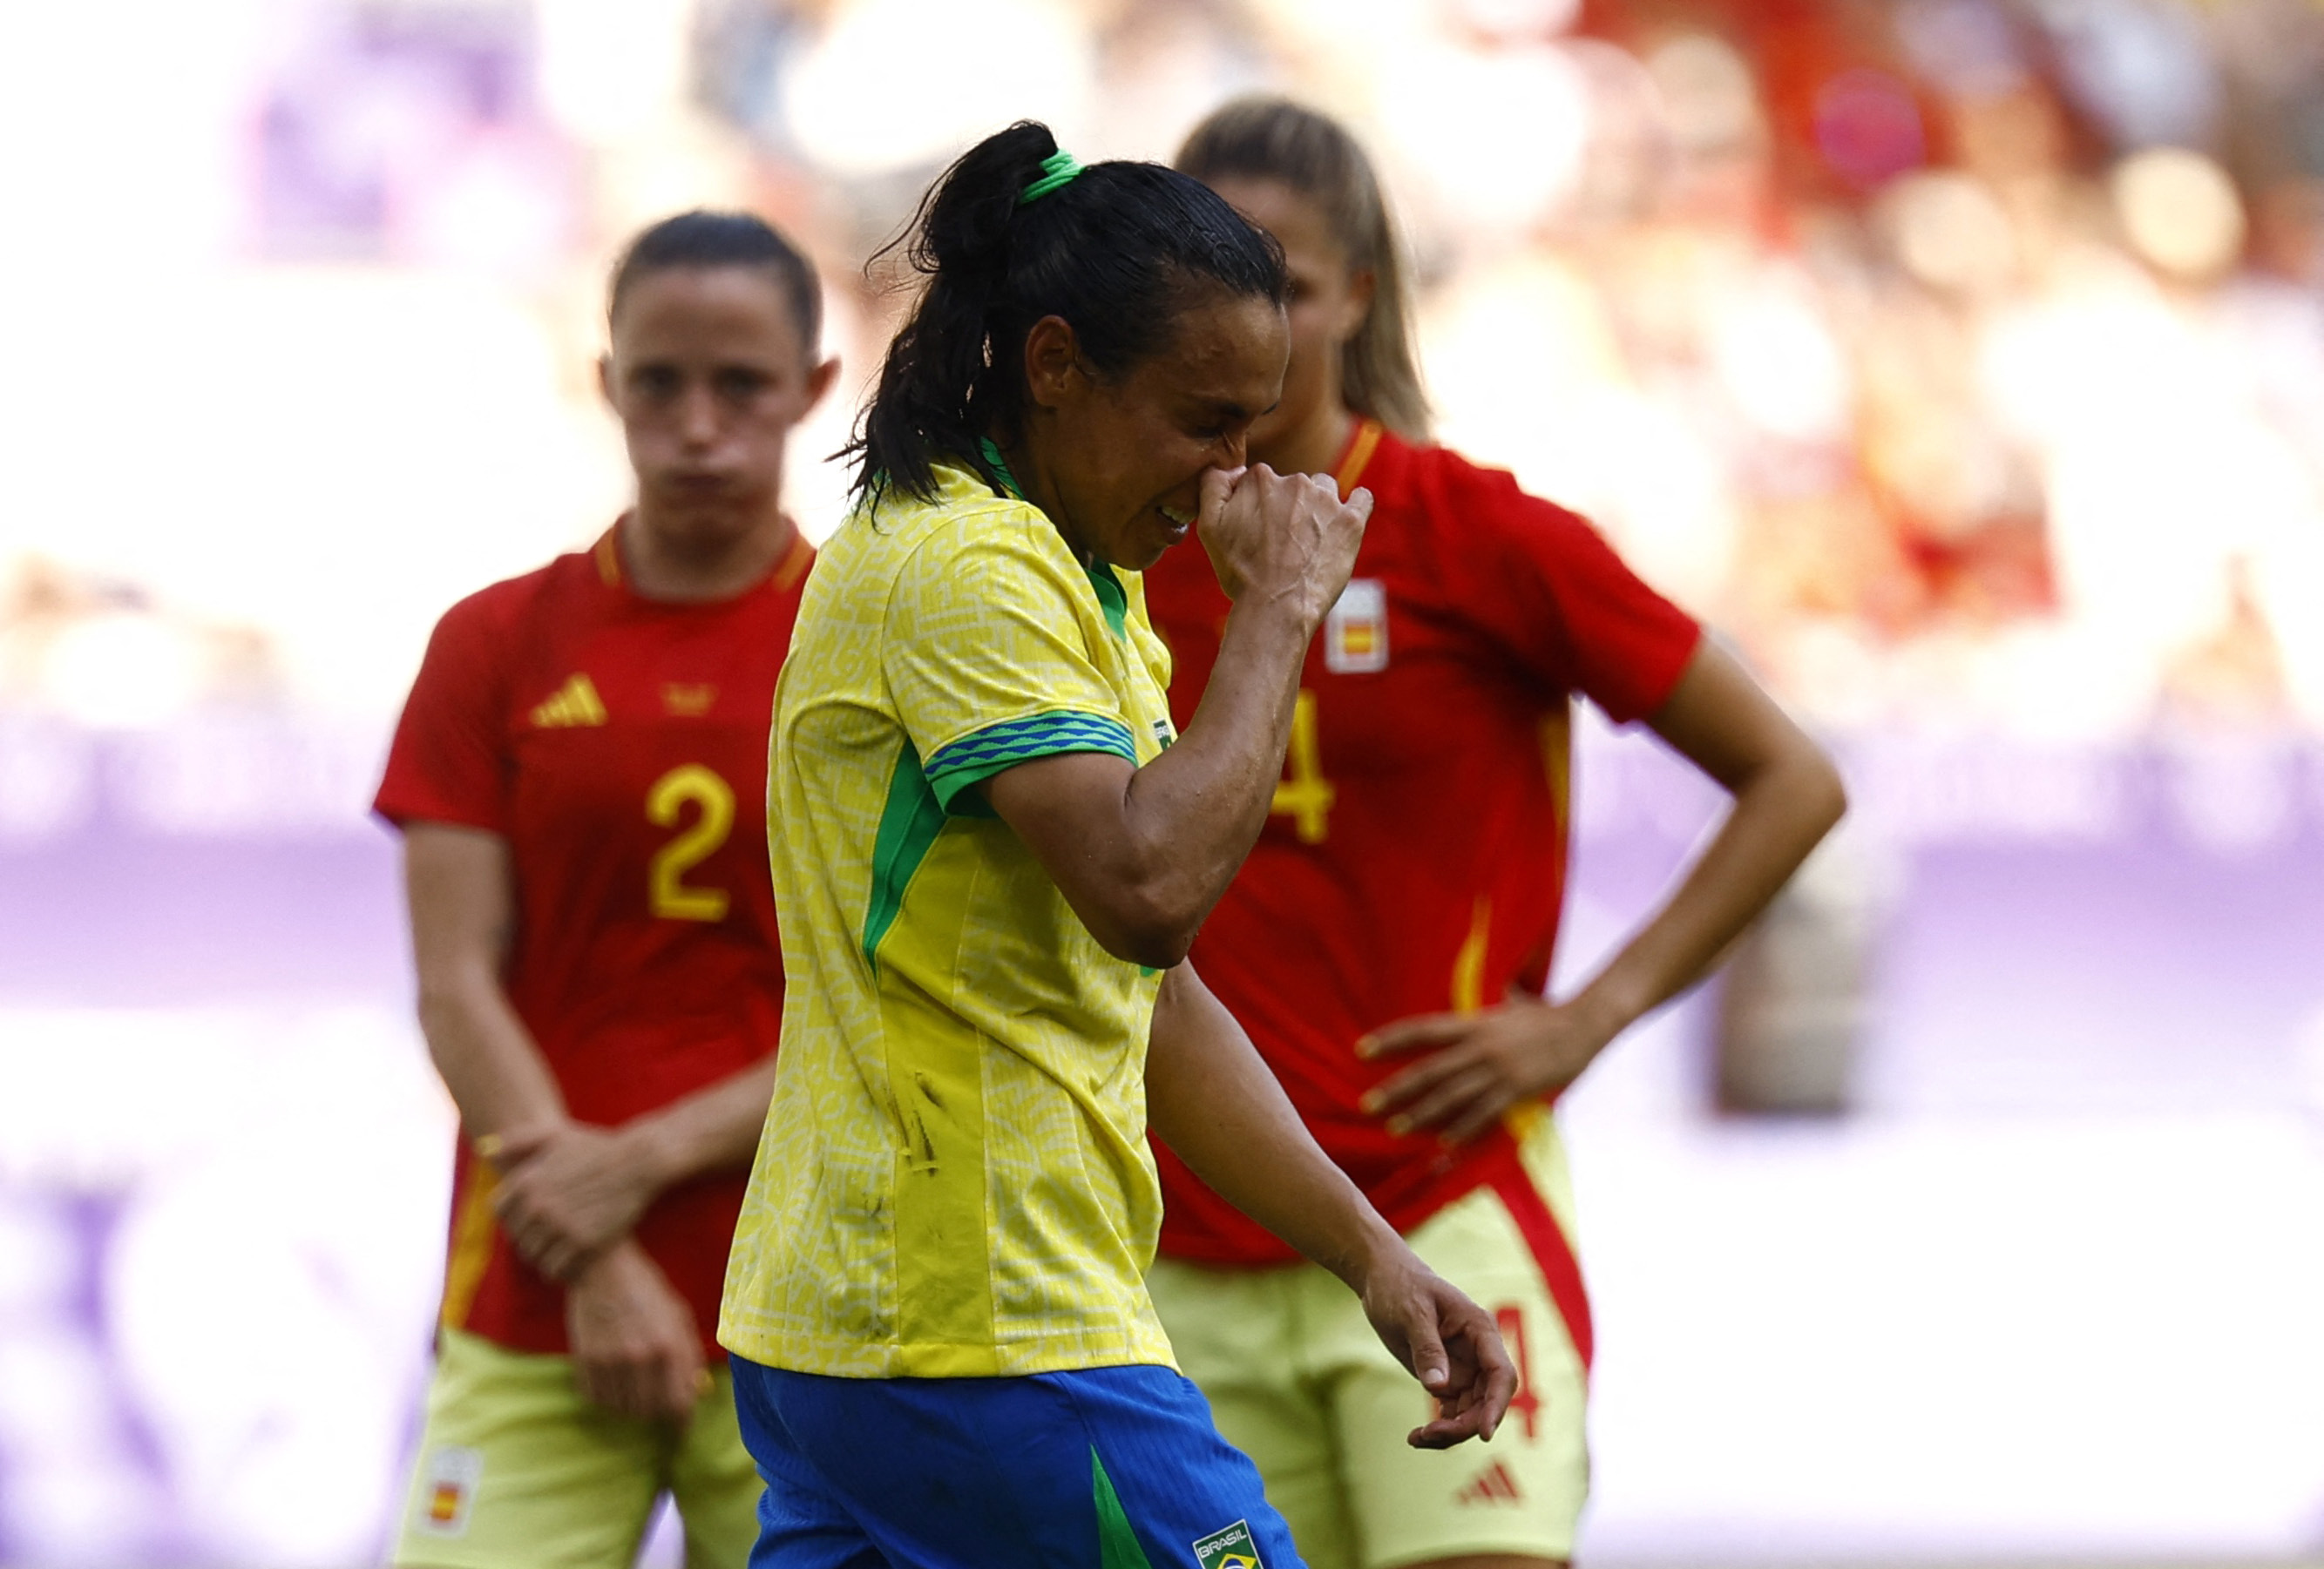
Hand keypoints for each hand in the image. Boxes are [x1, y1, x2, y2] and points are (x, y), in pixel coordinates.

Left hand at [486, 1121, 661, 1280]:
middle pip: (516, 1237)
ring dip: (542, 1257)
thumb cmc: (598, 1146)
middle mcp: (539, 1205)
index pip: (500, 1212)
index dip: (512, 1216)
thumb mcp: (556, 1134)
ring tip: (557, 1252)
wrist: (640, 1162)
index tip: (528, 1217)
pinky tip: (570, 1261)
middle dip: (529, 1238)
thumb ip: (517, 1140)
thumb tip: (483, 1150)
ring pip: (533, 1256)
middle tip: (547, 1237)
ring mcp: (561, 1225)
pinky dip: (559, 1269)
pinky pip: (555, 1268)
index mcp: (527, 1181)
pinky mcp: (583, 1243)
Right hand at [564, 1241, 705, 1424]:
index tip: (680, 1427)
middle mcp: (640, 1357)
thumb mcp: (679, 1316)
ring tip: (635, 1387)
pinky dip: (606, 1398)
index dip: (681, 1421)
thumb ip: (689, 1356)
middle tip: (656, 1402)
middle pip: (649, 1412)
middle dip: (656, 1412)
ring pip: (622, 1409)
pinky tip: (613, 1382)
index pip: (678, 1404)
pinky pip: (596, 1399)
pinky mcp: (585, 1360)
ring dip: (631, 1406)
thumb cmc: (646, 1289)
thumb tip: (695, 1392)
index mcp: (670, 1345)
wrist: (602, 1267)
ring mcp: (610, 1361)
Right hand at [1196, 463, 1370, 628]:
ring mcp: (1326, 500)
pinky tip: (1348, 519)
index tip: (1258, 528)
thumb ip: (1213, 485)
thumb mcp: (1209, 526)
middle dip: (1288, 506)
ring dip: (1319, 507)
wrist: (1277, 606)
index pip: (1261, 480)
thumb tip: (1233, 471)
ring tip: (1310, 540)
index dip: (1258, 504)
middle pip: (1293, 485)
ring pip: (1325, 490)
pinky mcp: (1351, 521)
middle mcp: (1295, 481)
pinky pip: (1363, 499)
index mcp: (1259, 478)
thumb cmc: (1241, 572)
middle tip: (1282, 542)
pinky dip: (1357, 505)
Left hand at [1351, 1240, 1516, 1448]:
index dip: (1497, 1405)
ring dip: (1450, 1432)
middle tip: (1429, 1434)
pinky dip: (1440, 1429)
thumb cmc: (1401, 1287)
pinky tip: (1416, 1437)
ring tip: (1417, 1438)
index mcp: (1481, 1329)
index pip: (1501, 1373)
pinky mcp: (1448, 1380)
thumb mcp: (1411, 1314)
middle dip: (1465, 1425)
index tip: (1484, 1433)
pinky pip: (1453, 1413)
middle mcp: (1479, 1353)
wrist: (1384, 1280)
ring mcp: (1465, 1369)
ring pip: (1471, 1412)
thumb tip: (1438, 1388)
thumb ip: (1427, 1349)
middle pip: (1487, 1400)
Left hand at [1359, 993, 1617, 1145]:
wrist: (1585, 1024)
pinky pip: (1484, 1115)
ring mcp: (1499, 1072)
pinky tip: (1444, 1144)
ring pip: (1451, 1097)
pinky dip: (1463, 1130)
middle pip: (1429, 1070)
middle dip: (1396, 1089)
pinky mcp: (1517, 1092)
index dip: (1390, 1039)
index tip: (1361, 1050)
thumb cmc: (1546, 1013)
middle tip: (1366, 1104)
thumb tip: (1470, 991)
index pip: (1422, 1029)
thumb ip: (1485, 1005)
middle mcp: (1481, 1047)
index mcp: (1474, 1023)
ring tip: (1395, 1129)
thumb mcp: (1509, 1002)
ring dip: (1421, 1115)